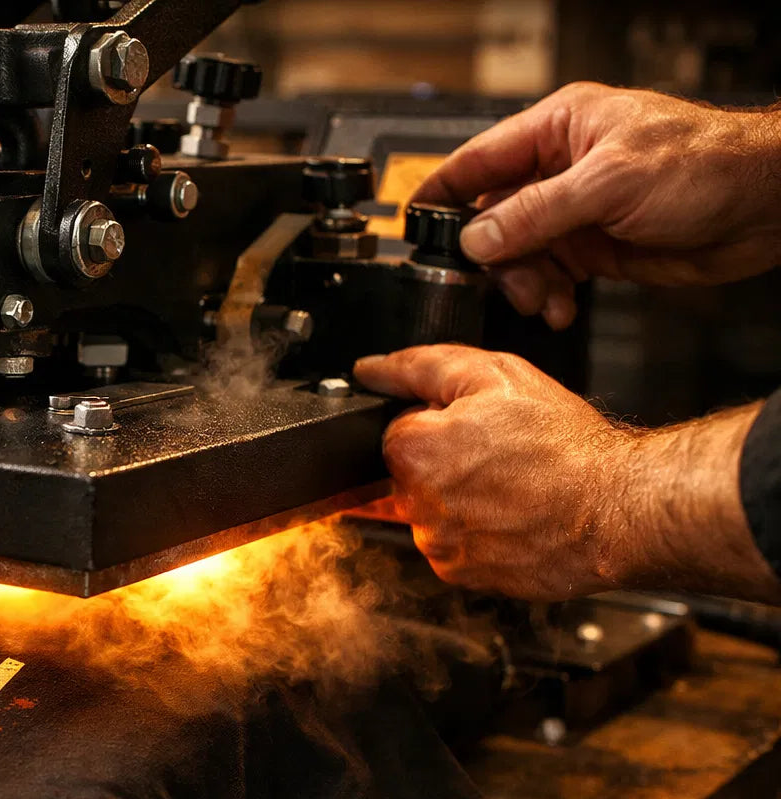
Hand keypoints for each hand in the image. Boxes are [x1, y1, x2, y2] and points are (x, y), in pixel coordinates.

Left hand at [353, 345, 776, 601]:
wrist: (619, 510)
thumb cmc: (566, 445)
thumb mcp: (496, 375)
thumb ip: (421, 367)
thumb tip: (371, 370)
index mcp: (413, 450)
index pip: (401, 428)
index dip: (443, 421)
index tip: (481, 426)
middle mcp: (415, 503)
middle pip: (414, 472)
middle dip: (448, 460)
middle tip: (504, 456)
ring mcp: (437, 543)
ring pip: (434, 510)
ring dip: (463, 499)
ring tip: (516, 488)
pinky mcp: (461, 575)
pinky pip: (455, 547)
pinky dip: (478, 534)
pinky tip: (515, 518)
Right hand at [414, 83, 780, 329]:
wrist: (767, 207)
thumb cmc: (707, 165)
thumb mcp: (608, 183)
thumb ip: (535, 212)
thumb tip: (477, 237)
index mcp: (557, 129)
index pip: (478, 160)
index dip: (444, 193)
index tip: (414, 226)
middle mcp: (561, 169)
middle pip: (493, 218)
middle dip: (495, 257)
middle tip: (507, 281)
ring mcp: (577, 210)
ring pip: (519, 254)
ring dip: (525, 284)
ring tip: (546, 301)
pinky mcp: (595, 247)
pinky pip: (549, 276)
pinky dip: (549, 298)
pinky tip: (562, 308)